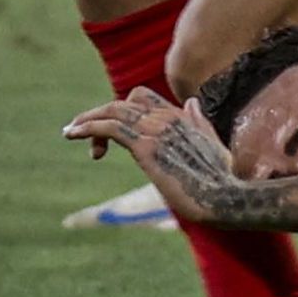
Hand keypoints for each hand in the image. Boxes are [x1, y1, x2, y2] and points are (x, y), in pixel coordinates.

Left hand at [63, 88, 235, 223]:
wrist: (228, 197)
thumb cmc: (223, 179)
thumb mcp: (211, 145)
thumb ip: (198, 123)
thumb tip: (191, 103)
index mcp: (182, 116)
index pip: (142, 98)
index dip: (121, 110)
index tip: (107, 131)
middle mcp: (168, 116)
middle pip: (123, 102)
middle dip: (98, 114)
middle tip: (77, 129)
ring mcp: (157, 129)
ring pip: (112, 111)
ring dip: (87, 120)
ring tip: (69, 132)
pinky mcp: (146, 147)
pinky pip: (110, 127)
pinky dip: (88, 127)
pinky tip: (74, 134)